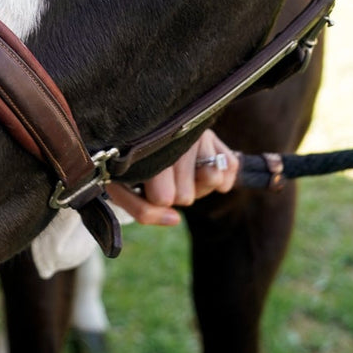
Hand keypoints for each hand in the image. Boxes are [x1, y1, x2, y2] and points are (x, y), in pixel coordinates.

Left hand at [109, 129, 239, 225]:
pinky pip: (231, 168)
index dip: (154, 200)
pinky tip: (201, 171)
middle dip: (175, 194)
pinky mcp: (216, 137)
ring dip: (198, 185)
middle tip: (164, 179)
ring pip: (212, 179)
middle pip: (186, 195)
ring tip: (181, 172)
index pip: (162, 197)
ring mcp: (198, 133)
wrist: (133, 139)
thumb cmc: (129, 169)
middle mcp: (175, 135)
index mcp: (146, 147)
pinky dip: (221, 179)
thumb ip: (143, 210)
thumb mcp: (121, 190)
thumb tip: (175, 219)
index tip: (144, 186)